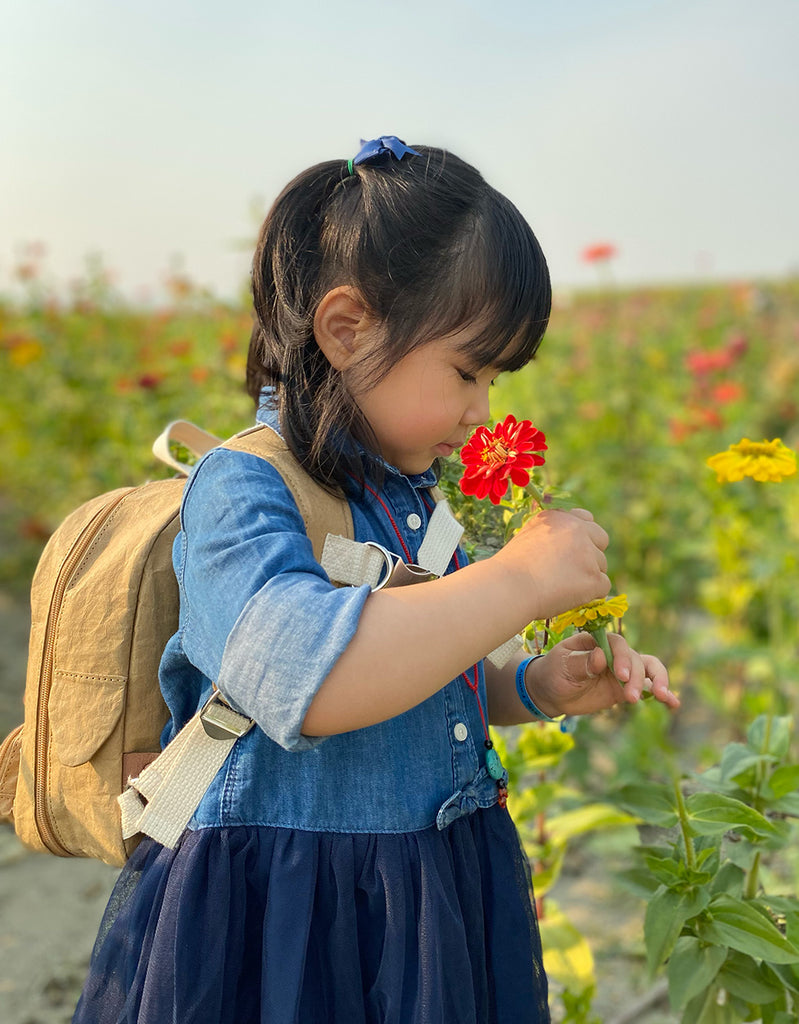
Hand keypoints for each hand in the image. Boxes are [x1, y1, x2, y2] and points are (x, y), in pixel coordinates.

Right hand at [495, 508, 610, 620]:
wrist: (508, 587)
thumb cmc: (511, 569)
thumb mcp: (528, 537)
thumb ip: (551, 534)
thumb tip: (569, 544)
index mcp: (560, 518)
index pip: (587, 519)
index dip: (583, 537)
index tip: (573, 551)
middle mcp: (577, 530)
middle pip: (601, 540)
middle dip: (592, 554)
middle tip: (572, 571)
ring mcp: (588, 553)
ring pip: (601, 566)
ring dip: (587, 577)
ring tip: (559, 586)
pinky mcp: (594, 577)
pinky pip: (603, 586)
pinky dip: (589, 595)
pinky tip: (567, 596)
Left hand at [527, 631, 679, 717]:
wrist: (550, 691)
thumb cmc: (553, 672)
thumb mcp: (562, 667)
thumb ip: (581, 663)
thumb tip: (600, 657)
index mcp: (598, 641)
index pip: (618, 644)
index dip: (623, 658)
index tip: (621, 676)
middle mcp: (614, 653)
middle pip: (636, 659)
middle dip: (638, 677)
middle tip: (631, 697)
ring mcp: (623, 670)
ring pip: (649, 670)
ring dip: (658, 682)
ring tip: (663, 698)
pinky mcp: (626, 688)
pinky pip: (648, 688)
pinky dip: (663, 694)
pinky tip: (673, 703)